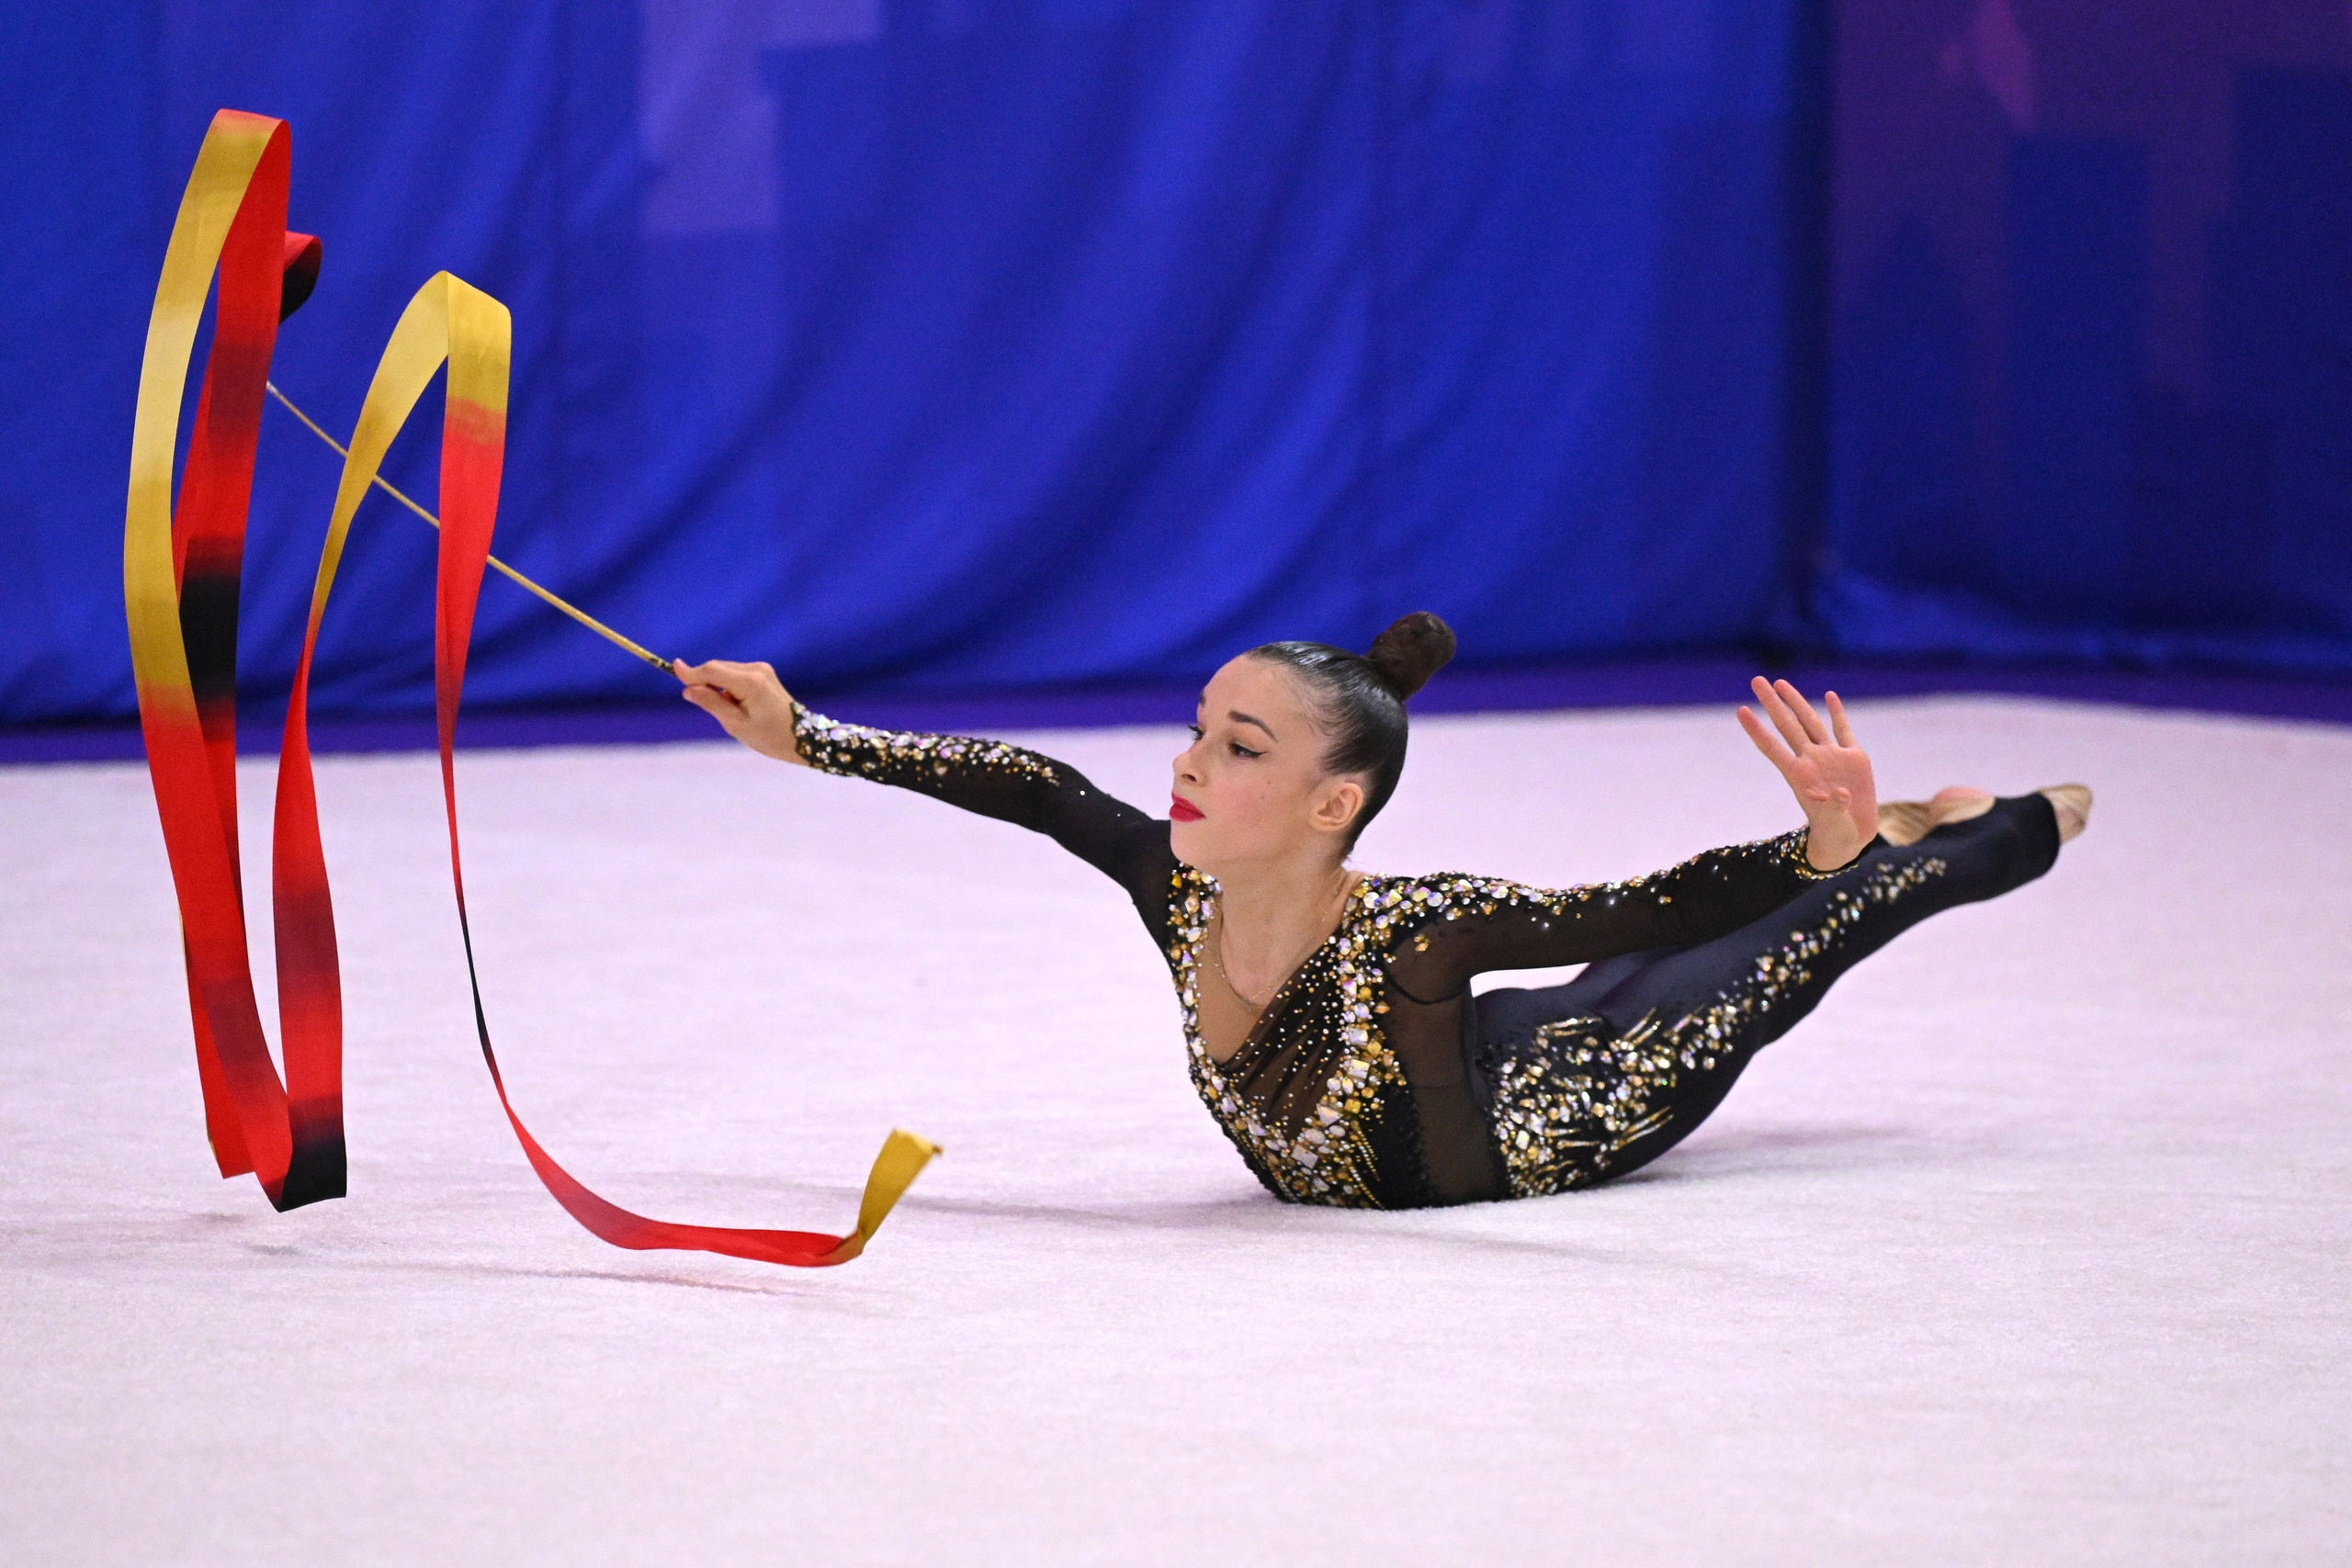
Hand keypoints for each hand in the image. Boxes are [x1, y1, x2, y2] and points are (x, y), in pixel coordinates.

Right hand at [674, 658, 807, 763]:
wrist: (803, 737)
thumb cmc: (769, 737)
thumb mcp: (735, 724)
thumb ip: (711, 703)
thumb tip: (688, 689)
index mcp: (750, 682)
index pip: (712, 670)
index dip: (691, 672)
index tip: (672, 669)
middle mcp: (756, 669)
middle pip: (717, 668)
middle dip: (705, 682)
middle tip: (706, 706)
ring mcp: (762, 669)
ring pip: (725, 671)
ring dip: (717, 686)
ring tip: (730, 711)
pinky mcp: (764, 673)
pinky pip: (735, 675)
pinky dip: (728, 686)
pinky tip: (737, 705)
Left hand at [1736, 677, 1876, 869]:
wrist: (1851, 836)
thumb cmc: (1834, 833)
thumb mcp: (1832, 824)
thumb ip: (1834, 809)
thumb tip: (1841, 794)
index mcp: (1799, 776)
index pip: (1772, 748)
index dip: (1756, 730)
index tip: (1741, 711)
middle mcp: (1811, 761)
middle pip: (1788, 726)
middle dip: (1772, 703)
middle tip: (1756, 680)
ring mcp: (1832, 757)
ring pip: (1811, 722)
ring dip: (1796, 701)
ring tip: (1780, 683)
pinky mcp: (1854, 759)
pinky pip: (1843, 730)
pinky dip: (1838, 713)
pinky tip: (1829, 695)